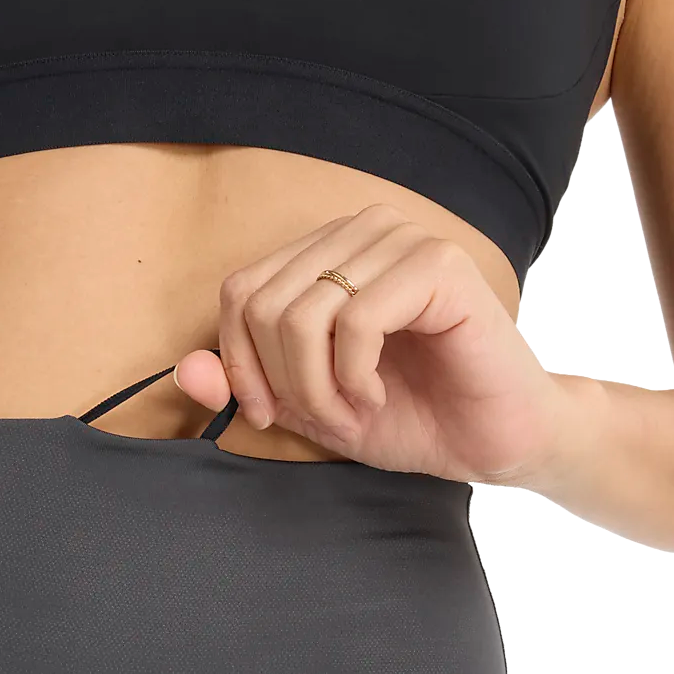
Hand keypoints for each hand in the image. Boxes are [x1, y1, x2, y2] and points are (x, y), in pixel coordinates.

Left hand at [173, 203, 567, 483]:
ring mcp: (400, 241)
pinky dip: (353, 379)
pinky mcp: (439, 265)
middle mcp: (360, 233)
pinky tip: (379, 396)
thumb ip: (247, 384)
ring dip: (317, 387)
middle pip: (263, 304)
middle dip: (281, 382)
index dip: (239, 363)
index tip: (268, 414)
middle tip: (324, 415)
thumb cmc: (406, 415)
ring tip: (353, 410)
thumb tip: (183, 369)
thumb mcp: (305, 406)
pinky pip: (354, 322)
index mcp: (325, 254)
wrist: (491, 440)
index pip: (240, 292)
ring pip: (302, 314)